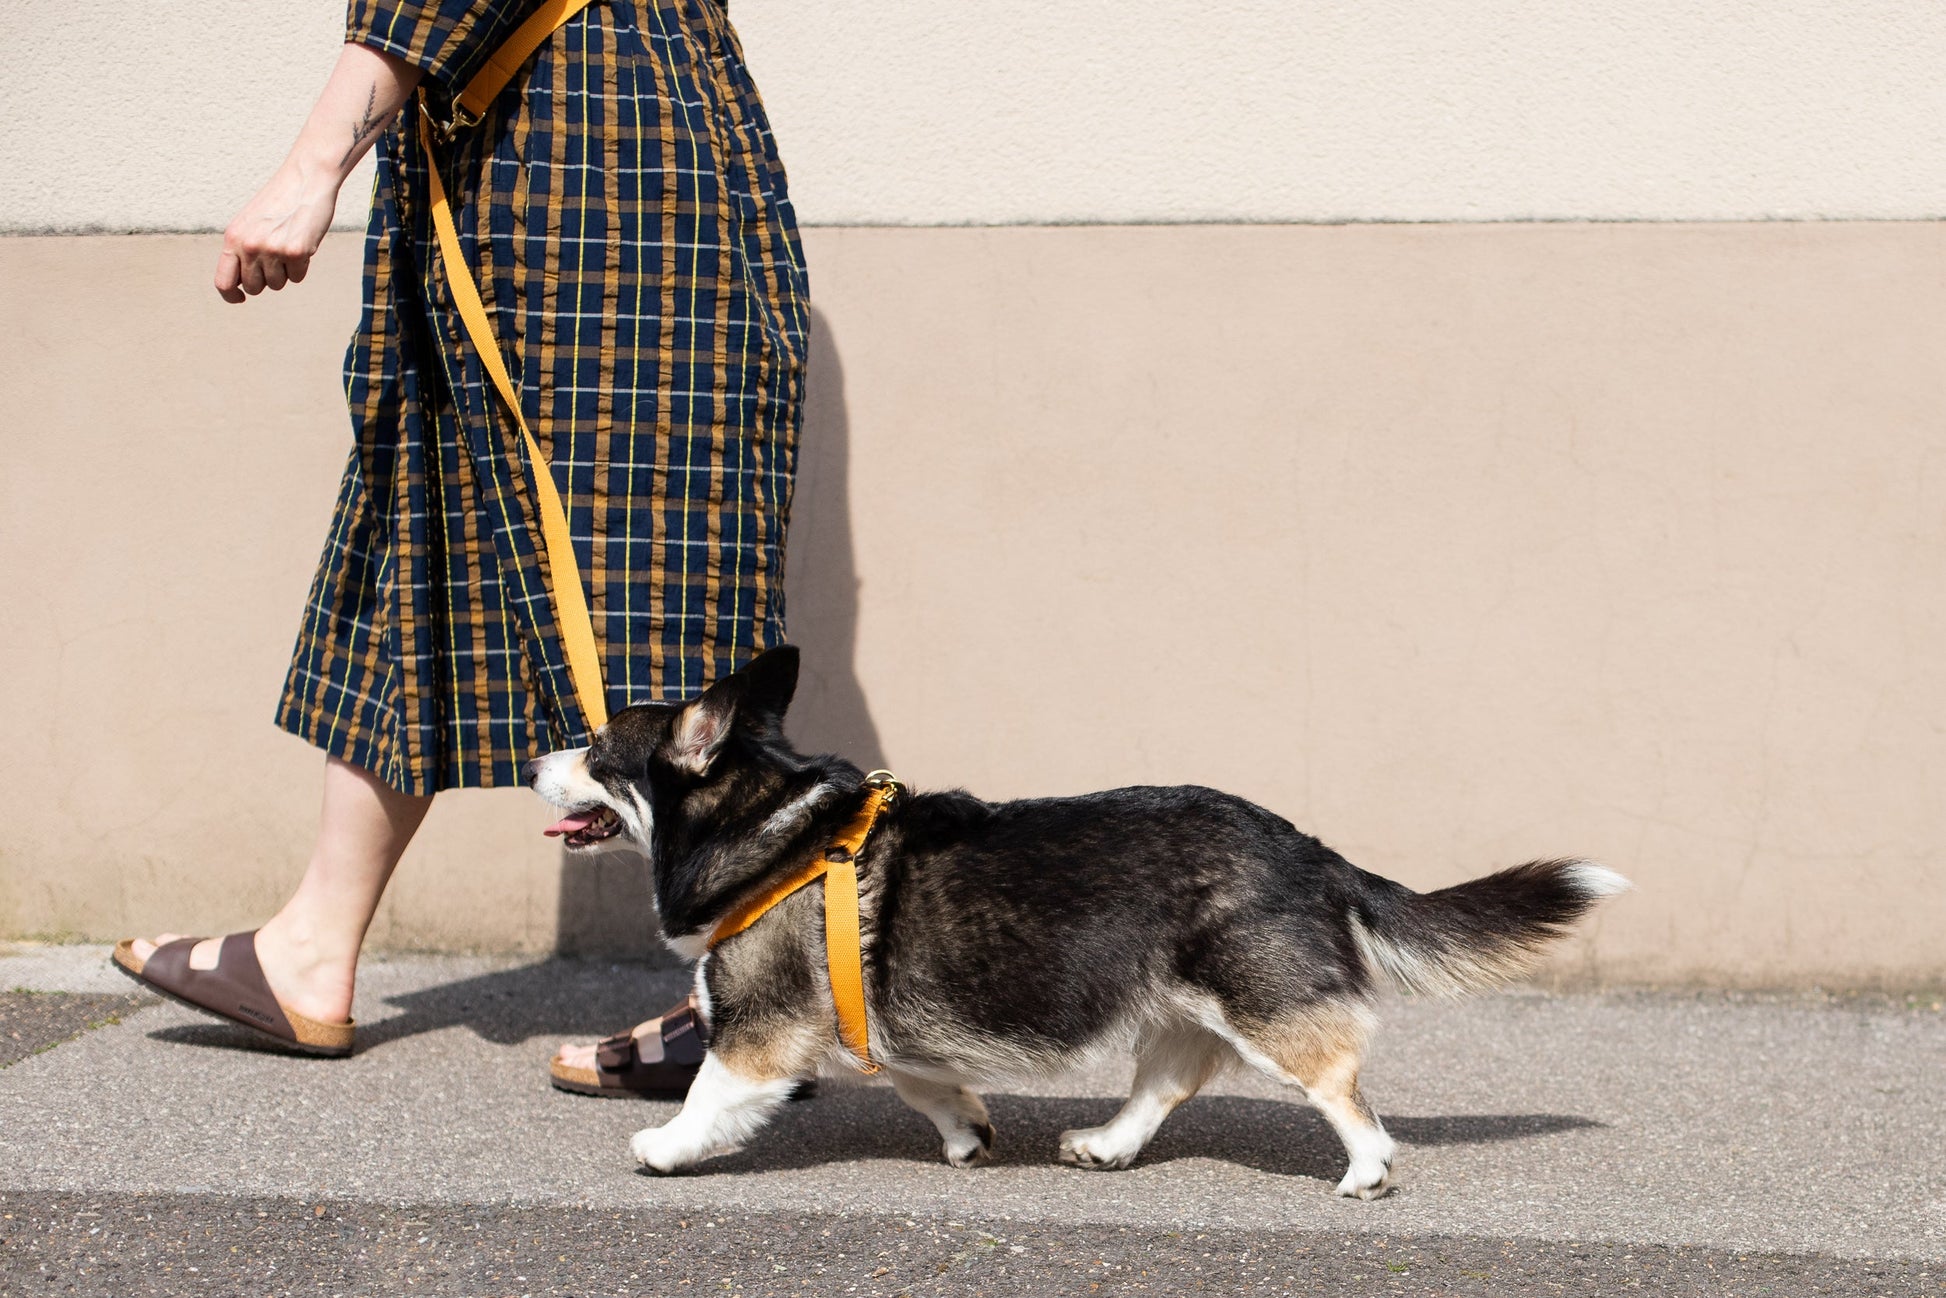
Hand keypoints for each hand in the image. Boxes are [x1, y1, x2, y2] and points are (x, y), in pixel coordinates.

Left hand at [214, 159, 339, 303]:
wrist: (305, 180)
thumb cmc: (279, 202)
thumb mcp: (250, 224)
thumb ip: (241, 250)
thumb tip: (240, 284)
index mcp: (233, 238)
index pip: (223, 282)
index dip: (231, 295)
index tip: (240, 298)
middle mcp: (249, 246)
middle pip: (254, 287)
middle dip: (265, 279)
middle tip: (275, 259)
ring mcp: (272, 250)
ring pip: (277, 284)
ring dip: (285, 272)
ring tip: (288, 245)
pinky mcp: (295, 253)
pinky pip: (297, 277)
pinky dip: (302, 266)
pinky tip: (302, 244)